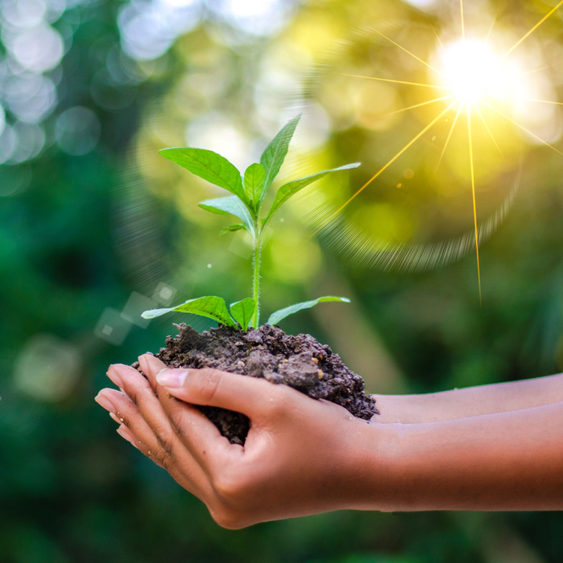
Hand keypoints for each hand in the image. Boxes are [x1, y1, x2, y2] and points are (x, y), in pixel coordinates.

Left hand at [95, 355, 390, 527]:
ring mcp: (226, 507)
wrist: (364, 470)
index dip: (158, 389)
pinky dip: (166, 446)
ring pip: (174, 460)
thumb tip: (165, 378)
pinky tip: (143, 435)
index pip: (181, 426)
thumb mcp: (271, 401)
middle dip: (138, 408)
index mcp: (229, 482)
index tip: (138, 358)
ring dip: (144, 428)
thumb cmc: (326, 431)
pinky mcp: (235, 501)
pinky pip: (189, 469)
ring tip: (113, 405)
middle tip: (110, 377)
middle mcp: (221, 503)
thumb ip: (216, 388)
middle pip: (168, 445)